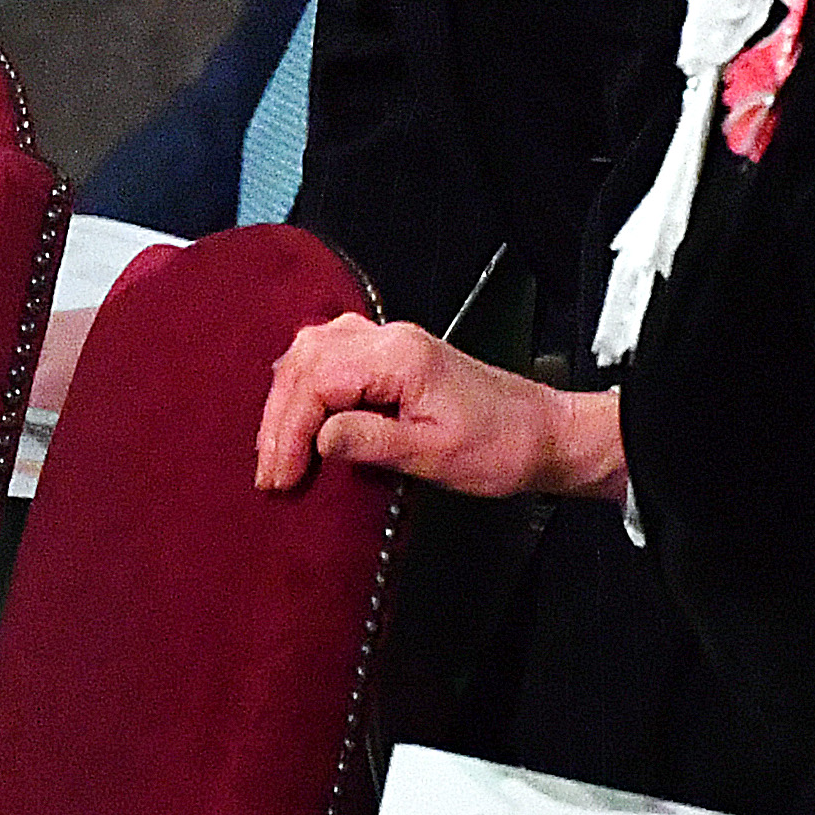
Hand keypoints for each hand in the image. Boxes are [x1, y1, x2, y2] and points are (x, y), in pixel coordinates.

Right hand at [253, 315, 620, 501]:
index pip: (318, 382)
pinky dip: (305, 382)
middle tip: (269, 471)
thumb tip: (318, 438)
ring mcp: (392, 341)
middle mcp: (390, 337)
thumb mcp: (435, 455)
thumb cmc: (500, 447)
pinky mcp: (394, 355)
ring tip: (275, 449)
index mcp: (399, 357)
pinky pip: (332, 353)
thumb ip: (372, 442)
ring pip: (313, 350)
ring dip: (287, 398)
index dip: (289, 431)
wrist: (545, 433)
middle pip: (306, 360)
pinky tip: (298, 412)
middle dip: (279, 417)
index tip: (280, 477)